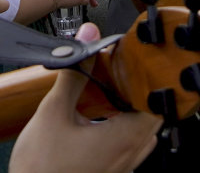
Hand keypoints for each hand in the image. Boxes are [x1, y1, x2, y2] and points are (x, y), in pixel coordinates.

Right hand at [12, 23, 160, 172]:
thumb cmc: (40, 168)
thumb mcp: (54, 113)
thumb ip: (75, 74)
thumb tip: (87, 39)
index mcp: (125, 138)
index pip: (158, 102)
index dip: (152, 79)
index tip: (140, 64)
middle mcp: (131, 155)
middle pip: (152, 115)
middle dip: (138, 93)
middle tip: (120, 74)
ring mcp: (123, 168)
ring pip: (142, 134)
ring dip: (131, 113)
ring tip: (110, 95)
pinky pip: (129, 149)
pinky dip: (121, 131)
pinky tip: (101, 122)